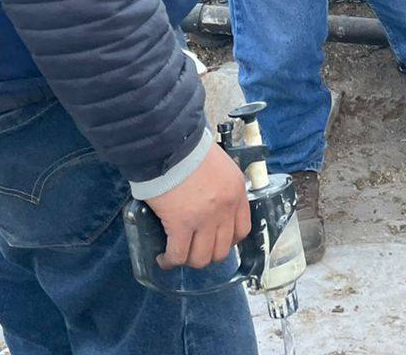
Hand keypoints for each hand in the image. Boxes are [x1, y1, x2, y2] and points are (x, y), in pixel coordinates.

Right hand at [148, 143, 250, 269]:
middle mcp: (225, 209)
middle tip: (193, 249)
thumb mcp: (221, 166)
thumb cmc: (191, 151)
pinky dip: (170, 260)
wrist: (172, 145)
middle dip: (207, 254)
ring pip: (202, 257)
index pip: (242, 229)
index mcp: (237, 193)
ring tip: (177, 255)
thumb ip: (222, 187)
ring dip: (189, 260)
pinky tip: (163, 258)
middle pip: (222, 249)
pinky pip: (178, 255)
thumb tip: (211, 203)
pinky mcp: (181, 224)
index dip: (228, 241)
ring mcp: (205, 219)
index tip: (215, 241)